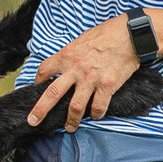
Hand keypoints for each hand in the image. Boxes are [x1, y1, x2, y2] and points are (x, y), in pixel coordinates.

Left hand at [27, 14, 141, 130]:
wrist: (129, 35)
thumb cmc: (107, 34)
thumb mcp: (82, 39)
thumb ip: (72, 54)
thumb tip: (66, 62)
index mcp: (67, 56)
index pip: (44, 70)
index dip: (38, 81)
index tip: (37, 87)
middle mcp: (75, 69)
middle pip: (52, 94)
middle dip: (40, 110)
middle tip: (33, 121)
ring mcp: (91, 79)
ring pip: (75, 107)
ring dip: (71, 120)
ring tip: (70, 127)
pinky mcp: (107, 86)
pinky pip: (98, 107)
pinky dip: (96, 114)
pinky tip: (95, 115)